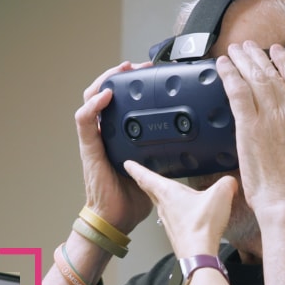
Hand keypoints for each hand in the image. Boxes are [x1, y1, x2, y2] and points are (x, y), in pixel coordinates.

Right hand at [74, 61, 155, 233]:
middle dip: (119, 74)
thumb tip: (199, 145)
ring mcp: (95, 139)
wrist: (117, 218)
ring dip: (104, 80)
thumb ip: (170, 152)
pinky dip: (93, 105)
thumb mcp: (158, 167)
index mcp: (119, 134)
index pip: (120, 99)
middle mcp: (105, 132)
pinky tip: (106, 95)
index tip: (150, 71)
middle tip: (138, 65)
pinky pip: (84, 120)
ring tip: (120, 71)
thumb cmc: (134, 197)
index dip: (132, 82)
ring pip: (90, 98)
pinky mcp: (89, 148)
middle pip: (103, 91)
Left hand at [122, 161, 236, 258]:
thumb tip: (230, 182)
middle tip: (138, 175)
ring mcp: (169, 221)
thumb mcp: (220, 195)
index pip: (146, 177)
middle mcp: (164, 207)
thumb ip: (226, 183)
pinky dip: (174, 211)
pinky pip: (173, 217)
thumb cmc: (202, 225)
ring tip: (161, 192)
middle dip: (143, 181)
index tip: (127, 164)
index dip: (136, 168)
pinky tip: (183, 213)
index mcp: (168, 193)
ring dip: (159, 197)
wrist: (198, 253)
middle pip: (150, 191)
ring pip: (161, 205)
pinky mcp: (176, 233)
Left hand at [218, 42, 284, 214]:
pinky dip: (229, 75)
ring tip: (235, 50)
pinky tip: (223, 66)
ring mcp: (270, 118)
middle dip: (259, 56)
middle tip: (249, 46)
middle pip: (273, 74)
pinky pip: (238, 91)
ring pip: (255, 78)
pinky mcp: (250, 126)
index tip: (278, 52)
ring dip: (243, 60)